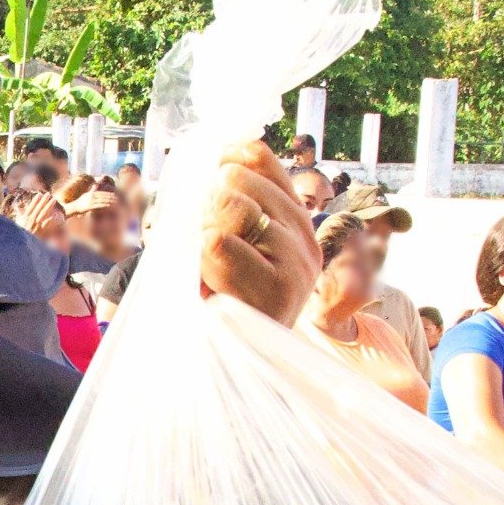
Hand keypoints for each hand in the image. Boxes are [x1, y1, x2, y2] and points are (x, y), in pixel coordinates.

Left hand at [198, 140, 319, 326]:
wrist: (232, 355)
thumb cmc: (224, 295)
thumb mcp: (230, 238)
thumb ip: (234, 198)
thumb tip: (226, 149)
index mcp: (294, 216)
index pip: (258, 158)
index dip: (223, 162)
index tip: (209, 185)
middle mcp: (303, 235)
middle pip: (237, 181)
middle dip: (207, 206)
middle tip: (208, 247)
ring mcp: (296, 261)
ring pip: (229, 208)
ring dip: (203, 233)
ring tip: (210, 267)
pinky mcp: (277, 287)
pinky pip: (218, 242)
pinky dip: (200, 259)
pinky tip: (209, 283)